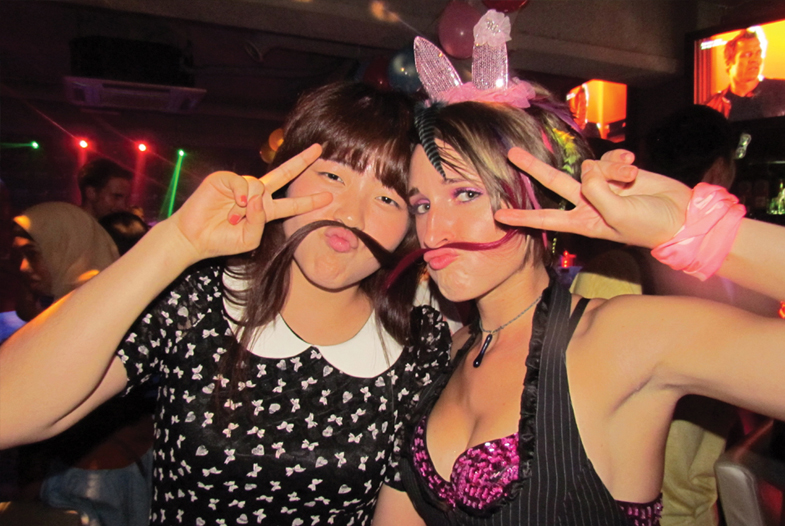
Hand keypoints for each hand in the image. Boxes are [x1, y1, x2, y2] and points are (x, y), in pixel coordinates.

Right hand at [169, 144, 331, 261]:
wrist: (195, 238)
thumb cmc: (222, 241)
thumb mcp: (249, 239)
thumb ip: (260, 222)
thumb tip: (257, 198)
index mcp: (265, 211)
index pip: (291, 204)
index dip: (309, 201)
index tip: (328, 196)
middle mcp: (256, 195)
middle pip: (284, 174)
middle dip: (301, 161)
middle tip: (319, 148)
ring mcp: (241, 186)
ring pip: (259, 185)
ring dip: (249, 205)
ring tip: (234, 218)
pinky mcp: (225, 179)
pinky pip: (242, 181)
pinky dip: (240, 194)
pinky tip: (234, 206)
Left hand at [495, 147, 692, 248]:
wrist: (680, 215)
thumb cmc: (649, 225)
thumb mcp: (617, 216)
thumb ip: (596, 192)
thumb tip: (586, 170)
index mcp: (583, 221)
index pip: (546, 218)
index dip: (523, 217)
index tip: (500, 216)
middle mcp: (587, 202)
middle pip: (553, 181)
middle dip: (533, 167)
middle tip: (511, 154)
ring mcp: (601, 185)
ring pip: (591, 167)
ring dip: (611, 170)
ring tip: (631, 181)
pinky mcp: (617, 171)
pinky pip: (610, 158)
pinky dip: (621, 161)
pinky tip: (634, 168)